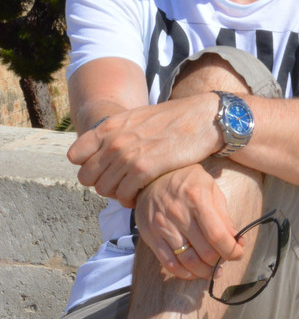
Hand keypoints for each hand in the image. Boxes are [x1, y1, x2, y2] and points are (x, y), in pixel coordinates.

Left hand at [67, 94, 218, 205]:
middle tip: (119, 181)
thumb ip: (115, 133)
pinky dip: (130, 200)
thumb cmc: (171, 120)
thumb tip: (98, 153)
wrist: (202, 119)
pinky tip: (141, 192)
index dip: (87, 165)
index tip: (103, 168)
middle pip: (87, 177)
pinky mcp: (144, 169)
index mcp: (110, 125)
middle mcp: (114, 140)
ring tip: (132, 188)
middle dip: (101, 182)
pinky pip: (123, 196)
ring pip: (104, 190)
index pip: (75, 155)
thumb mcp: (136, 118)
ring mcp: (127, 155)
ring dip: (116, 193)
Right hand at [134, 164, 244, 280]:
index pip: (217, 235)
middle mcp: (178, 213)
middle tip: (225, 260)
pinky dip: (184, 273)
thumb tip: (237, 240)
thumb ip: (223, 215)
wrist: (152, 174)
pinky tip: (194, 271)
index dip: (231, 250)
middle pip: (204, 251)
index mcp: (197, 198)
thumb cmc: (186, 179)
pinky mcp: (150, 235)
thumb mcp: (210, 187)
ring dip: (204, 271)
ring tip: (213, 270)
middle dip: (220, 261)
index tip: (238, 253)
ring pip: (188, 261)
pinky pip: (169, 263)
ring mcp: (162, 226)